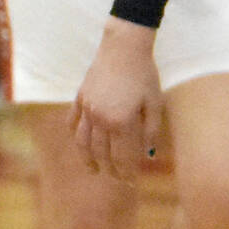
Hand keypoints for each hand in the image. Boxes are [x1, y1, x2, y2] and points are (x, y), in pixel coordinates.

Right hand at [71, 19, 163, 180]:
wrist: (124, 46)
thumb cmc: (144, 74)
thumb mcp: (155, 103)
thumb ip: (151, 131)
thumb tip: (149, 155)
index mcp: (120, 122)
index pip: (121, 157)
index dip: (126, 172)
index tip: (131, 182)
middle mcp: (100, 119)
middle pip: (101, 153)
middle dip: (110, 169)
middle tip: (117, 178)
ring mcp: (87, 109)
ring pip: (83, 142)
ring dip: (87, 159)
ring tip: (93, 170)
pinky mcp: (80, 97)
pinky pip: (73, 122)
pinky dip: (75, 135)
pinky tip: (79, 142)